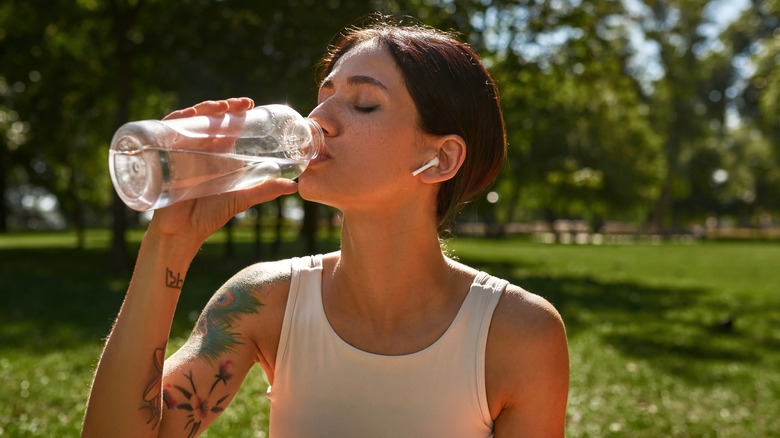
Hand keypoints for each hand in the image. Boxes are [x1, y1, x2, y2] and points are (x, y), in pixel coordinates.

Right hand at [149, 98, 298, 245]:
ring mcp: (180, 150)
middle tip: (242, 104)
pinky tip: (189, 116)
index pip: (226, 125)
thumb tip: (294, 186)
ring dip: (204, 109)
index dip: (235, 112)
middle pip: (209, 118)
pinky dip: (176, 120)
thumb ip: (265, 190)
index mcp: (217, 154)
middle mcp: (198, 148)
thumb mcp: (241, 198)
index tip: (250, 105)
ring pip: (190, 120)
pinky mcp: (163, 156)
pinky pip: (165, 131)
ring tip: (221, 108)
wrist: (184, 232)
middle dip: (223, 107)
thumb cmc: (209, 214)